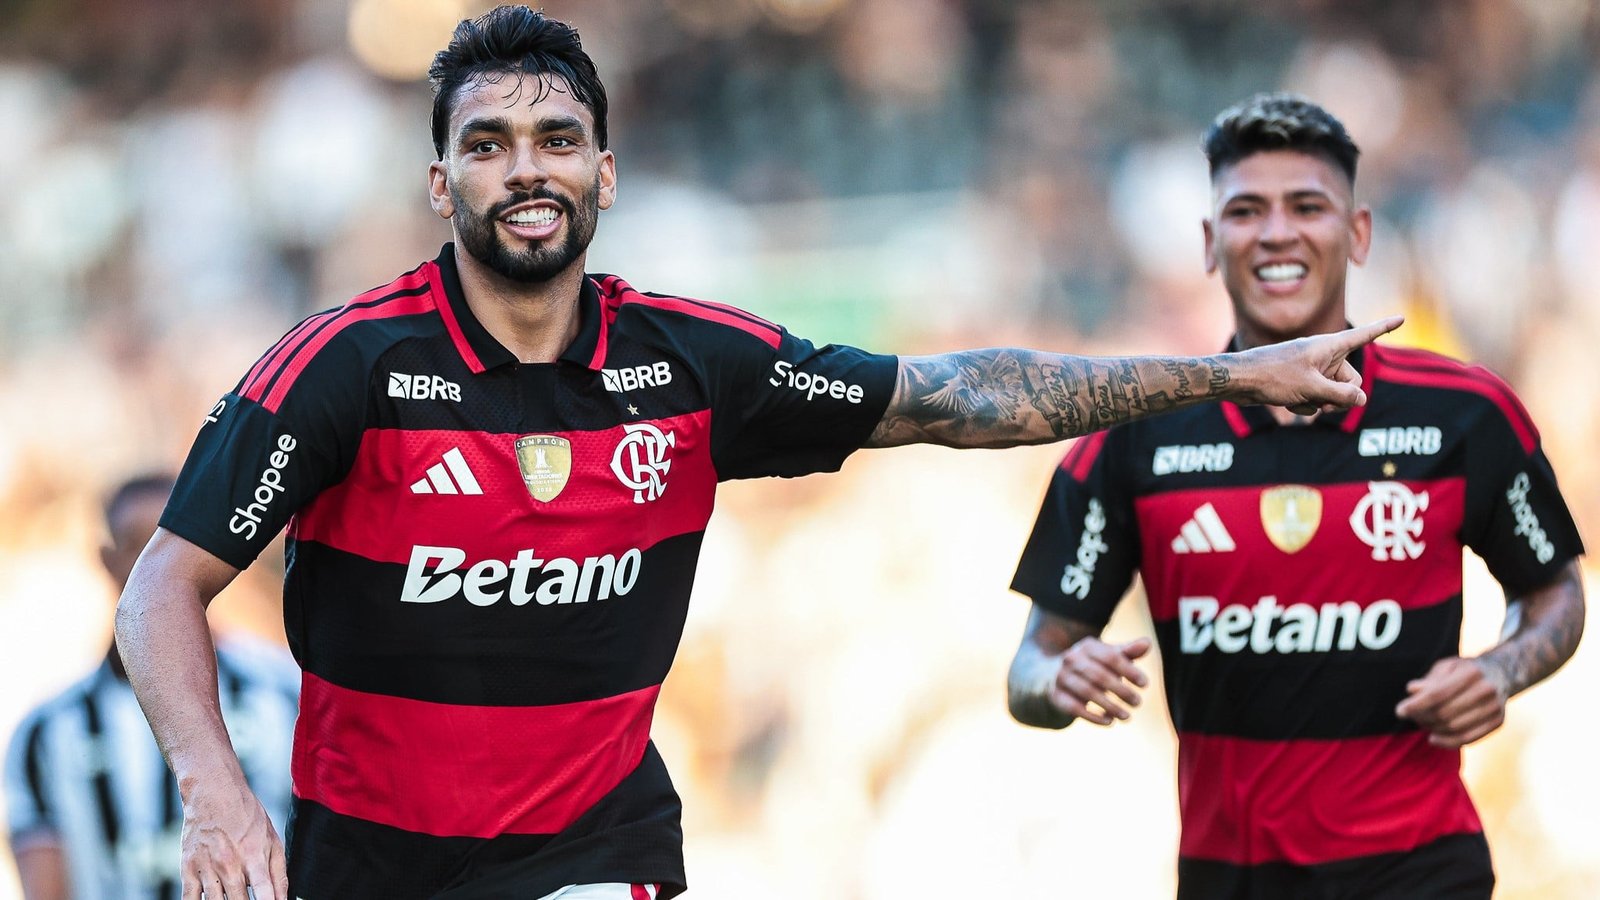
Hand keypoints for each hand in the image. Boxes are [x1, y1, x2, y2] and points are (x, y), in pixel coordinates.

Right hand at [180, 779, 287, 899]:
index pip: (265, 893)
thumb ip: (279, 873)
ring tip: (232, 899)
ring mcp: (207, 867)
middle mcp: (230, 864)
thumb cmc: (247, 817)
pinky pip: (189, 898)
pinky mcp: (188, 868)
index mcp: (254, 856)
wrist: (214, 793)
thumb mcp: (272, 840)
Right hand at [1045, 636, 1151, 725]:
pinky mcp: (1056, 696)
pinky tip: (1109, 721)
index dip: (1129, 670)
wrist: (1053, 675)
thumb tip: (1147, 643)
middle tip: (1138, 703)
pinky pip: (1075, 708)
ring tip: (1127, 716)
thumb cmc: (1092, 665)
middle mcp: (1071, 659)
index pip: (1110, 657)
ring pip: (1088, 692)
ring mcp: (1061, 677)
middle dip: (1122, 691)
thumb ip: (1128, 652)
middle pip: (1099, 676)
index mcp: (1087, 646)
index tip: (1145, 684)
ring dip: (1110, 706)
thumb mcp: (1108, 656)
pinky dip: (1093, 716)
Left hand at [1236, 316, 1402, 414]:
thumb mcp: (1312, 388)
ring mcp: (1311, 369)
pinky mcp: (1300, 382)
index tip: (1402, 317)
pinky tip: (1288, 404)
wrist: (1239, 381)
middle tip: (1323, 402)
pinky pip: (1315, 399)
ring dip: (1320, 403)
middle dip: (1341, 396)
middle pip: (1351, 380)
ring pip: (1333, 393)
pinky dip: (1305, 406)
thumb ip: (1341, 395)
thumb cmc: (1273, 377)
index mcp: (1329, 346)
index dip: (1383, 328)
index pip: (1363, 335)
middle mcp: (1323, 356)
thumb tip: (1361, 399)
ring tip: (1300, 400)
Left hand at [1394, 656, 1510, 748]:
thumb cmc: (1463, 670)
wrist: (1499, 674)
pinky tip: (1433, 738)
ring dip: (1433, 729)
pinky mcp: (1498, 722)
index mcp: (1472, 672)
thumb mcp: (1445, 667)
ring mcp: (1495, 707)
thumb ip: (1429, 680)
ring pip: (1455, 727)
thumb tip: (1412, 690)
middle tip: (1410, 717)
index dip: (1416, 704)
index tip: (1400, 711)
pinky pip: (1469, 738)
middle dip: (1422, 717)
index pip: (1438, 693)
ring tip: (1421, 723)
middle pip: (1445, 712)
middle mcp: (1487, 690)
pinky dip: (1448, 742)